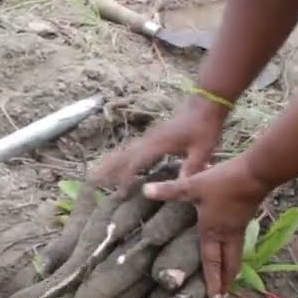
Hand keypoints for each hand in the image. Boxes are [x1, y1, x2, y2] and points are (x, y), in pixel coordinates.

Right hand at [92, 95, 230, 189]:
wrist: (205, 103)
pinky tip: (119, 166)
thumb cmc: (205, 126)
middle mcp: (149, 140)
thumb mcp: (203, 149)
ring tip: (97, 175)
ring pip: (125, 151)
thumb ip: (192, 167)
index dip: (126, 179)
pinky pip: (132, 150)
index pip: (136, 163)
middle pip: (123, 155)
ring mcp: (150, 137)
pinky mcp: (153, 137)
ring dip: (111, 163)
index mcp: (159, 143)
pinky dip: (122, 159)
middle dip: (108, 169)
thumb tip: (181, 186)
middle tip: (91, 181)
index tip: (120, 194)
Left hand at [142, 158, 272, 296]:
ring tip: (230, 278)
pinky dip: (235, 253)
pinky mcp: (245, 219)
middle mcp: (226, 234)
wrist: (255, 173)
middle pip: (229, 264)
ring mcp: (238, 228)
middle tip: (224, 294)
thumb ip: (169, 190)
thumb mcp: (193, 185)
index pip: (211, 262)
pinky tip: (232, 249)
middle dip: (226, 280)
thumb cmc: (223, 182)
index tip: (214, 296)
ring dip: (232, 268)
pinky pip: (239, 243)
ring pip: (236, 255)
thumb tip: (145, 190)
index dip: (212, 280)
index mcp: (211, 231)